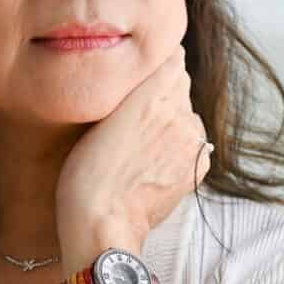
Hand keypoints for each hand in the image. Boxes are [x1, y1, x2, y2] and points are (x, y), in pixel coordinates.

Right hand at [54, 44, 212, 274]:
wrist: (104, 225)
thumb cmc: (86, 174)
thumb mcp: (97, 118)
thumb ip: (131, 87)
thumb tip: (158, 62)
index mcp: (151, 95)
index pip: (171, 58)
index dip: (155, 63)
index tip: (138, 74)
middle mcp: (179, 113)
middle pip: (180, 85)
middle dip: (161, 93)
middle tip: (130, 116)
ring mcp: (192, 141)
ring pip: (187, 114)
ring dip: (171, 119)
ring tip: (140, 142)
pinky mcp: (197, 165)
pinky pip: (194, 141)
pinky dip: (180, 145)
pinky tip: (153, 160)